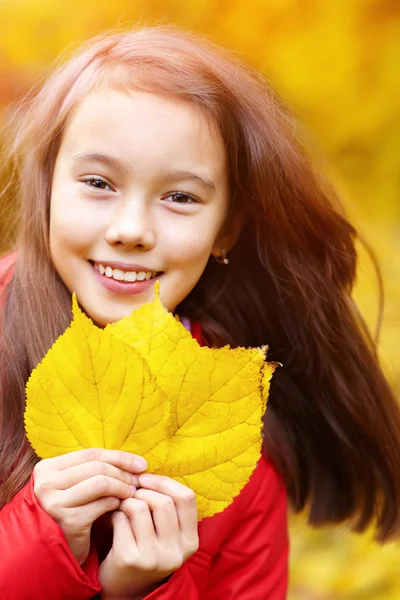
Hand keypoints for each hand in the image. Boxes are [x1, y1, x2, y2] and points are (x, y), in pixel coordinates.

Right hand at [33, 448, 146, 564]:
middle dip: (123, 473)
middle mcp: (46, 484)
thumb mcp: (75, 487)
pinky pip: (102, 504)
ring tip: (131, 493)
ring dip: (122, 487)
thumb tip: (136, 462)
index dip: (119, 457)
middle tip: (138, 481)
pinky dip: (115, 503)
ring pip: (101, 482)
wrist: (54, 553)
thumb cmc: (70, 513)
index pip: (91, 453)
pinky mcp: (68, 520)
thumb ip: (95, 470)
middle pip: (97, 467)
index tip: (141, 464)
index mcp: (46, 469)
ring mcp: (54, 502)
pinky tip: (118, 508)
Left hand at [99, 474, 198, 598]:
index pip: (186, 497)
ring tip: (122, 506)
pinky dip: (115, 514)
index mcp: (190, 541)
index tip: (145, 478)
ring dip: (127, 501)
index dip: (165, 482)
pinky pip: (121, 520)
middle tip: (131, 492)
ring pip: (140, 508)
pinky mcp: (130, 560)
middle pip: (163, 501)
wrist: (124, 588)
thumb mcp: (166, 532)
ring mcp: (153, 558)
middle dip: (143, 490)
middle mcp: (176, 552)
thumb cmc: (145, 547)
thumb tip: (144, 470)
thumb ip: (166, 505)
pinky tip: (113, 521)